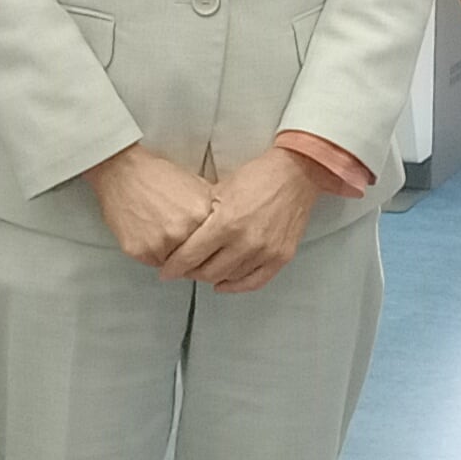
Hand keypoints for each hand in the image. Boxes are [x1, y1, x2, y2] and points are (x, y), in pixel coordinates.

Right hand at [85, 142, 217, 267]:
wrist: (123, 172)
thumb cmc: (158, 176)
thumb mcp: (196, 185)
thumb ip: (213, 208)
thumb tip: (226, 225)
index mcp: (201, 214)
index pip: (214, 244)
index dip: (210, 247)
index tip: (207, 248)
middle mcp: (182, 231)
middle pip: (195, 258)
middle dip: (191, 253)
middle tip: (182, 242)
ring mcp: (160, 244)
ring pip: (173, 263)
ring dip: (171, 254)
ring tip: (161, 231)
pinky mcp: (140, 251)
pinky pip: (153, 262)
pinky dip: (152, 253)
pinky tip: (149, 232)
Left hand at [166, 147, 319, 291]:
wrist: (295, 174)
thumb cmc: (257, 177)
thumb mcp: (220, 190)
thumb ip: (201, 216)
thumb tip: (181, 235)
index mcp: (225, 223)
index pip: (190, 256)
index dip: (173, 267)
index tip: (165, 272)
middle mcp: (245, 242)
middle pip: (207, 272)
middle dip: (191, 273)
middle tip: (184, 269)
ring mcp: (265, 252)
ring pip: (229, 278)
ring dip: (212, 277)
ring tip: (203, 270)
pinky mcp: (280, 257)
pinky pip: (254, 282)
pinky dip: (236, 286)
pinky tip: (224, 283)